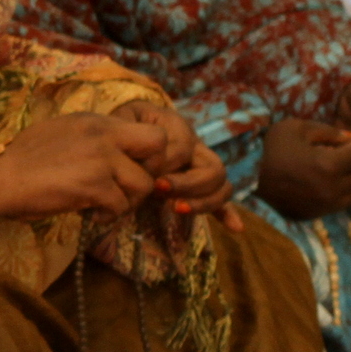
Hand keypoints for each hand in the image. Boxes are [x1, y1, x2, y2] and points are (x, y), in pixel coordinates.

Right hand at [0, 113, 160, 221]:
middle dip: (151, 169)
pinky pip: (121, 205)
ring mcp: (100, 160)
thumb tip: (109, 148)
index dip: (146, 152)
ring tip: (105, 206)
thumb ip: (89, 137)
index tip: (129, 167)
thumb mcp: (59, 133)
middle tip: (131, 185)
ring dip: (128, 200)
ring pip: (144, 184)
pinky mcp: (94, 186)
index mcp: (94, 120)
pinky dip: (108, 216)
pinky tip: (90, 215)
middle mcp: (103, 134)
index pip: (146, 128)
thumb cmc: (20, 160)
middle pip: (159, 145)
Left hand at [109, 100, 237, 227]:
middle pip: (213, 168)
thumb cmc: (116, 127)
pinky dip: (226, 212)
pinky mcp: (197, 183)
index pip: (183, 147)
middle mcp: (195, 144)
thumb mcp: (119, 123)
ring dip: (202, 201)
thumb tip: (142, 160)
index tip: (142, 173)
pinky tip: (235, 228)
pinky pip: (219, 197)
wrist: (117, 128)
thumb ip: (129, 136)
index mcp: (177, 126)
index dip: (164, 161)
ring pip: (220, 184)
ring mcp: (200, 163)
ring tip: (176, 208)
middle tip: (159, 190)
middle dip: (188, 184)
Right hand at [257, 115, 350, 221]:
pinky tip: (336, 181)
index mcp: (328, 164)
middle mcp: (332, 187)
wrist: (246, 180)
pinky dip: (346, 191)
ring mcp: (325, 204)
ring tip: (345, 167)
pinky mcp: (318, 214)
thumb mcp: (296, 128)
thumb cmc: (271, 149)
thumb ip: (329, 131)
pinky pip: (345, 202)